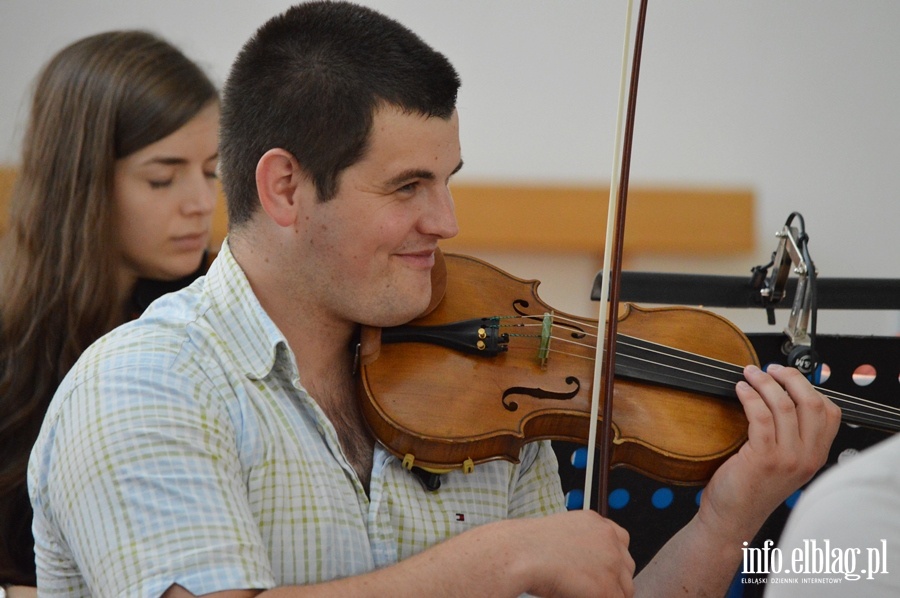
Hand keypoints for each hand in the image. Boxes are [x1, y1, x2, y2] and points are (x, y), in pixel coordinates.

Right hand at [515, 510, 634, 597]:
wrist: (522, 553)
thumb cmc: (528, 545)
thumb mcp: (560, 533)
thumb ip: (581, 543)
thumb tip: (585, 564)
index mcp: (596, 522)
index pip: (621, 541)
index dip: (613, 559)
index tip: (603, 569)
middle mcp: (608, 539)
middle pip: (626, 566)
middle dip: (613, 579)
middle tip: (590, 587)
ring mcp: (611, 563)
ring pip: (625, 588)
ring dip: (609, 593)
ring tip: (582, 593)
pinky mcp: (607, 587)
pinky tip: (579, 596)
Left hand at [698, 363, 840, 536]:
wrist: (731, 518)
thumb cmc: (749, 487)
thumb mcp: (783, 462)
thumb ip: (790, 436)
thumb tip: (780, 395)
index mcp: (815, 455)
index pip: (830, 412)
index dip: (809, 386)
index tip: (787, 375)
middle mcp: (807, 457)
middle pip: (811, 402)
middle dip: (789, 377)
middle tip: (769, 369)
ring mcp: (787, 458)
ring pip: (784, 405)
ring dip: (765, 383)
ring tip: (749, 375)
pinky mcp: (763, 458)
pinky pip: (760, 416)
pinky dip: (750, 397)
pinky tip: (740, 390)